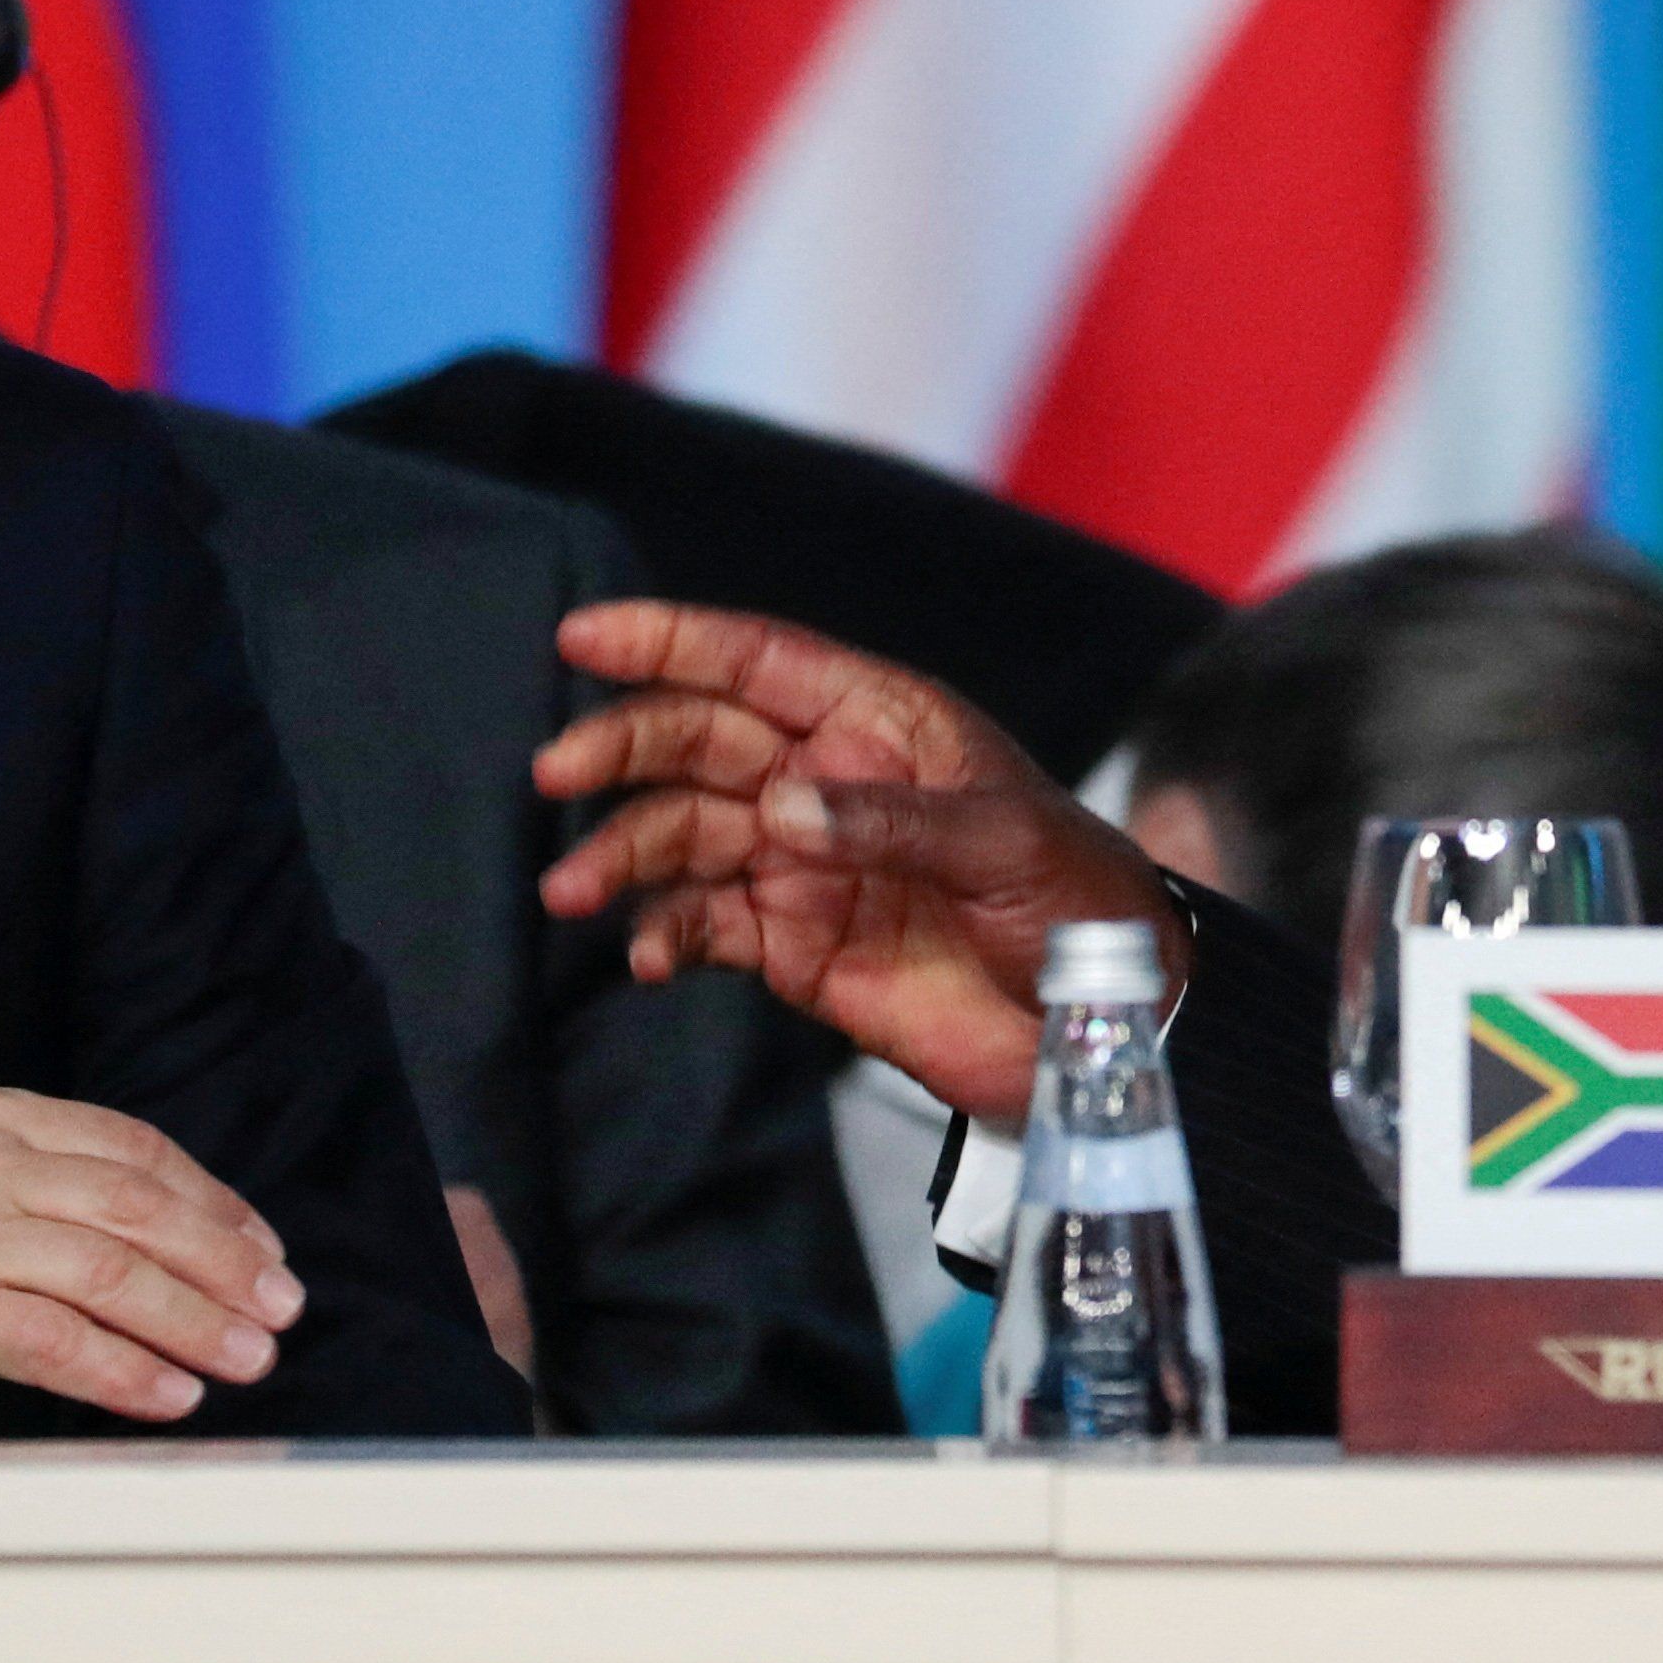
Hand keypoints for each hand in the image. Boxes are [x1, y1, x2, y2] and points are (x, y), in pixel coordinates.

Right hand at [0, 1085, 306, 1423]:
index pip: (128, 1148)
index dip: (208, 1199)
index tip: (259, 1245)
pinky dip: (125, 1371)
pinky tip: (169, 1394)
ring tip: (248, 1357)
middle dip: (225, 1260)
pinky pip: (56, 1339)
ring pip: (113, 1271)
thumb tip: (128, 1240)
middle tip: (281, 1307)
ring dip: (197, 1319)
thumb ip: (17, 1190)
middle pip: (139, 1206)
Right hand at [533, 600, 1180, 1127]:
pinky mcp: (798, 946)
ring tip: (573, 892)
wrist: (1106, 1026)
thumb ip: (891, 822)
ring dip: (623, 854)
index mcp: (882, 724)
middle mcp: (830, 782)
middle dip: (623, 747)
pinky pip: (707, 927)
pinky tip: (645, 955)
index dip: (669, 640)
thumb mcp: (1004, 844)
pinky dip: (665, 935)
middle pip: (700, 742)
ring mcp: (807, 864)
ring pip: (686, 835)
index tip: (582, 636)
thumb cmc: (1080, 902)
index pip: (758, 661)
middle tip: (556, 773)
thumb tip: (779, 812)